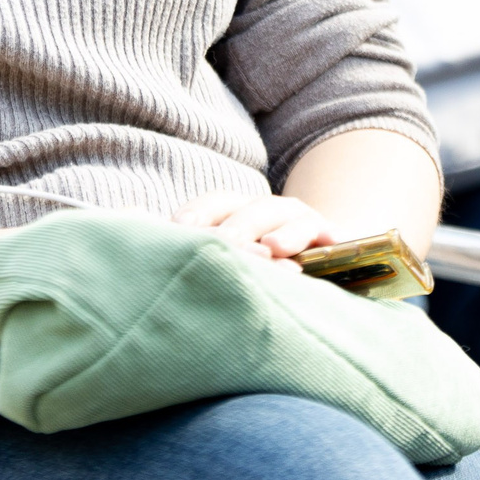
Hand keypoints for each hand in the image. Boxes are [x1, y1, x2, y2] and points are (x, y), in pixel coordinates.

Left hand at [173, 190, 336, 259]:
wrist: (325, 270)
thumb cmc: (264, 273)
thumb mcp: (235, 265)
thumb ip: (202, 260)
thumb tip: (153, 257)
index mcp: (235, 213)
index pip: (211, 205)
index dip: (196, 215)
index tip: (176, 230)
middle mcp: (262, 210)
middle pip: (240, 209)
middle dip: (228, 228)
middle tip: (215, 245)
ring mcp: (294, 219)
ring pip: (273, 214)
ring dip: (262, 228)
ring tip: (262, 246)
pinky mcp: (325, 234)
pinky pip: (313, 231)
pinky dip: (301, 238)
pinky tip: (290, 250)